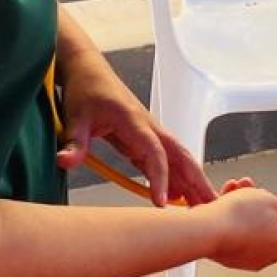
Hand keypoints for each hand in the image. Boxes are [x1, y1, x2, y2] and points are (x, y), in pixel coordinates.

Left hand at [56, 49, 216, 206]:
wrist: (87, 69)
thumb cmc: (85, 89)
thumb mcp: (74, 117)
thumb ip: (73, 142)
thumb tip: (65, 162)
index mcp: (134, 121)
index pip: (154, 152)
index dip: (160, 178)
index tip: (161, 203)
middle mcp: (149, 127)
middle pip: (180, 155)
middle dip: (197, 180)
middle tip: (211, 205)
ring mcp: (149, 132)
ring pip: (178, 158)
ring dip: (192, 181)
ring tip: (204, 206)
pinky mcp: (143, 138)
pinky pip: (165, 160)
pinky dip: (176, 178)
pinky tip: (180, 196)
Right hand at [196, 187, 276, 269]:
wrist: (207, 230)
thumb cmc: (242, 218)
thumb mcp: (274, 203)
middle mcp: (265, 257)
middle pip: (272, 230)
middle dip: (264, 206)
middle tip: (257, 192)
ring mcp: (245, 257)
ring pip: (252, 226)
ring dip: (247, 206)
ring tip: (238, 188)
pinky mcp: (227, 254)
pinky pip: (235, 231)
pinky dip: (232, 215)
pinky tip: (226, 196)